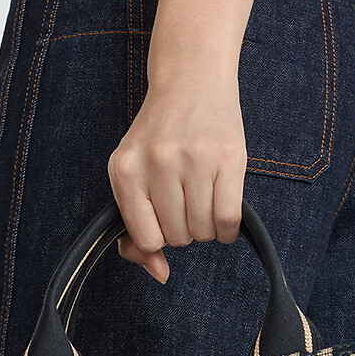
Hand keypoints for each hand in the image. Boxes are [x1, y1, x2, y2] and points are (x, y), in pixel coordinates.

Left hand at [107, 70, 246, 282]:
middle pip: (177, 237)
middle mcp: (158, 163)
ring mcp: (195, 160)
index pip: (147, 238)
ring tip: (204, 200)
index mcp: (125, 169)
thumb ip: (135, 228)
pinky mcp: (229, 159)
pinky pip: (228, 221)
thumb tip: (160, 274)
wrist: (191, 81)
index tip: (164, 217)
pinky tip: (223, 215)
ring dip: (207, 228)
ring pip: (203, 232)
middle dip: (184, 228)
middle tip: (186, 200)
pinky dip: (228, 230)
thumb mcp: (133, 174)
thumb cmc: (160, 135)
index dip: (160, 236)